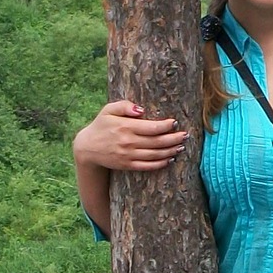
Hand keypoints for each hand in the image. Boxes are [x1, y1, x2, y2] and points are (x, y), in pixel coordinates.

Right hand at [74, 100, 188, 173]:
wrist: (87, 147)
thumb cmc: (101, 125)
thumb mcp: (108, 110)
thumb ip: (124, 106)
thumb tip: (141, 109)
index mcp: (125, 127)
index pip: (151, 127)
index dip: (166, 126)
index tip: (175, 122)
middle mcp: (128, 142)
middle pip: (157, 142)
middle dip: (174, 138)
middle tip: (185, 135)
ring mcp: (128, 155)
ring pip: (155, 155)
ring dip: (170, 151)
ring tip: (181, 146)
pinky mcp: (127, 165)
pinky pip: (148, 166)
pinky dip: (160, 164)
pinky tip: (170, 159)